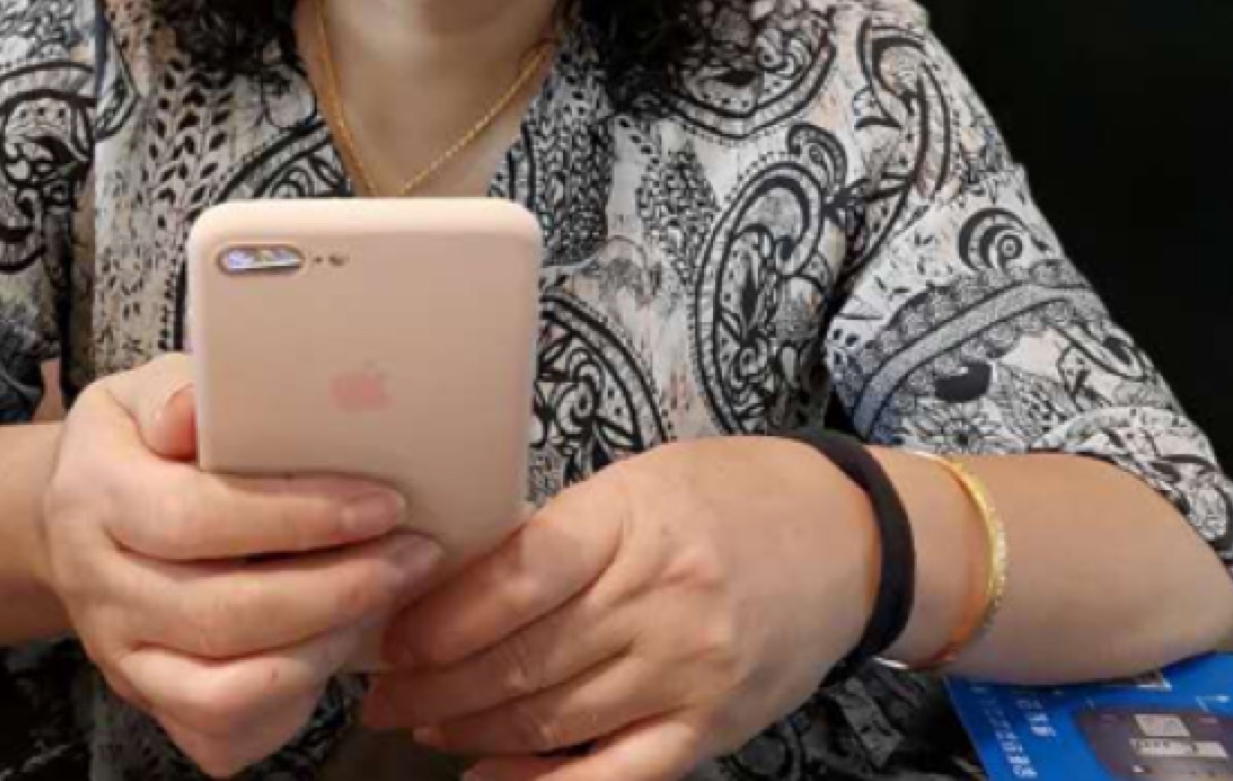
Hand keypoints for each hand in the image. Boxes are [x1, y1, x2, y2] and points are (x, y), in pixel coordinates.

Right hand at [38, 353, 444, 775]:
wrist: (69, 520)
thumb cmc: (136, 443)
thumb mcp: (141, 393)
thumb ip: (175, 394)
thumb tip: (197, 408)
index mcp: (96, 497)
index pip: (198, 517)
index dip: (297, 517)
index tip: (381, 503)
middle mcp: (99, 589)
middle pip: (221, 613)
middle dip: (335, 589)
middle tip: (412, 555)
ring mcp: (121, 657)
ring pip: (224, 690)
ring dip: (321, 650)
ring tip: (386, 599)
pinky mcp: (147, 701)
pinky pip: (220, 732)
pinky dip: (291, 702)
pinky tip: (340, 643)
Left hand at [359, 436, 874, 780]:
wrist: (848, 538)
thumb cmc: (732, 495)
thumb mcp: (644, 482)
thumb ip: (565, 532)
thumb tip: (463, 582)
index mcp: (635, 519)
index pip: (521, 574)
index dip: (446, 614)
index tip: (393, 632)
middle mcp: (661, 599)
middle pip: (525, 657)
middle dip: (438, 682)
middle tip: (384, 691)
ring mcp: (688, 671)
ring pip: (555, 717)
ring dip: (475, 729)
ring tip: (424, 723)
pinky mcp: (711, 727)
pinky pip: (615, 773)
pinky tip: (490, 779)